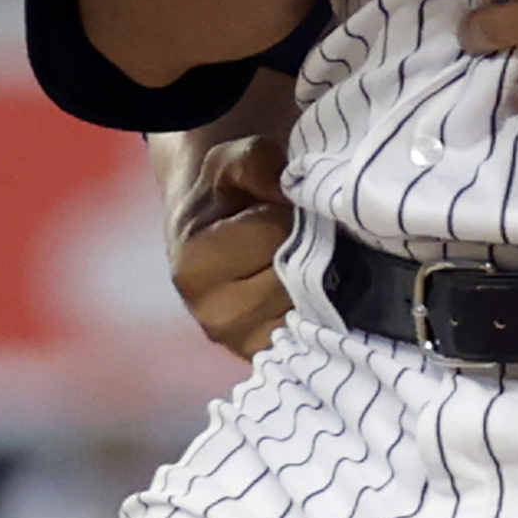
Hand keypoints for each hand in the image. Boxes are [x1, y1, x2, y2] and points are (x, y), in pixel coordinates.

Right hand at [155, 117, 297, 359]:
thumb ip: (256, 162)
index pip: (276, 235)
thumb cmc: (223, 196)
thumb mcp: (231, 162)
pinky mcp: (269, 356)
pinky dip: (320, 311)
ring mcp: (243, 344)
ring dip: (319, 278)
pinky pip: (313, 334)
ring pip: (311, 304)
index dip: (290, 213)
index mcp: (196, 268)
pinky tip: (310, 291)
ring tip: (300, 259)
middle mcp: (215, 316)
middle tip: (296, 234)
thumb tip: (290, 190)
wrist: (212, 232)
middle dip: (308, 247)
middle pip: (296, 274)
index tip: (281, 207)